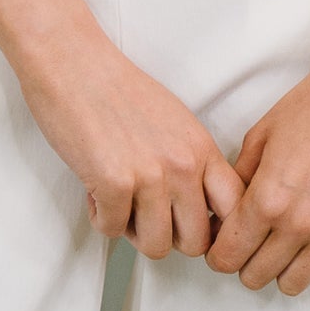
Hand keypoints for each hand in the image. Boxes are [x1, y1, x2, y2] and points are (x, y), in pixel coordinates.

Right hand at [15, 20, 243, 260]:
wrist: (74, 64)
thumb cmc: (117, 90)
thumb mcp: (176, 123)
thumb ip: (192, 162)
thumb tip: (195, 206)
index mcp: (202, 149)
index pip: (235, 209)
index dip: (216, 230)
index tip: (192, 226)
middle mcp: (184, 166)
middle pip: (196, 242)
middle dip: (168, 237)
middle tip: (146, 216)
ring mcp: (150, 176)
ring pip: (156, 246)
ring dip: (133, 232)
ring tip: (119, 204)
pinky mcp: (113, 184)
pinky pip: (112, 231)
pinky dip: (100, 218)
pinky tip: (95, 192)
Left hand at [208, 41, 309, 293]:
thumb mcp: (260, 137)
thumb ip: (239, 180)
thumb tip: (224, 210)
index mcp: (266, 200)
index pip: (227, 256)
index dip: (218, 253)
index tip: (223, 244)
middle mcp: (298, 223)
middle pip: (255, 275)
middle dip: (244, 263)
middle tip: (250, 243)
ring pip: (293, 283)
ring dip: (280, 271)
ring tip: (281, 248)